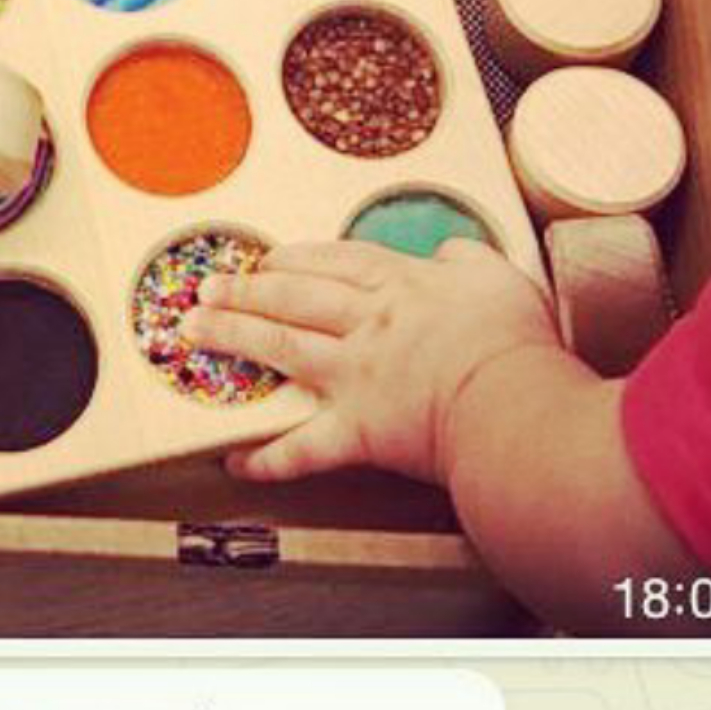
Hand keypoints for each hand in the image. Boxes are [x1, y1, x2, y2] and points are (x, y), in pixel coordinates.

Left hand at [180, 237, 565, 486]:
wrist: (512, 402)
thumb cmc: (514, 342)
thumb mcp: (500, 276)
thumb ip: (467, 258)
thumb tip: (450, 251)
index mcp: (401, 286)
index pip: (335, 262)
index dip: (295, 258)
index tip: (268, 258)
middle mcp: (368, 325)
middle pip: (293, 298)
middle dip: (244, 290)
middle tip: (207, 288)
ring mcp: (356, 377)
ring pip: (282, 350)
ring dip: (233, 338)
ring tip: (195, 332)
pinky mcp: (358, 432)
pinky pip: (302, 448)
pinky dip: (266, 457)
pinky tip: (234, 458)